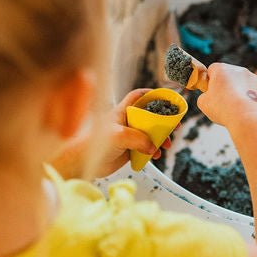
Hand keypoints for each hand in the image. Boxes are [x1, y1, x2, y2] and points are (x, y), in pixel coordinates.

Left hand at [51, 89, 172, 178]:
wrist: (81, 162)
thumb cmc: (93, 144)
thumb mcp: (119, 136)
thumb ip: (139, 139)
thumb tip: (152, 147)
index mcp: (122, 112)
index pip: (138, 97)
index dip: (151, 94)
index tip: (166, 97)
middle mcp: (125, 122)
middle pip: (149, 116)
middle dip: (163, 121)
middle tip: (175, 126)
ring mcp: (127, 136)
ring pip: (149, 133)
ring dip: (160, 139)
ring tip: (165, 146)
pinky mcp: (128, 150)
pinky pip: (145, 148)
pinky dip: (152, 151)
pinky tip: (154, 156)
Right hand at [196, 63, 256, 128]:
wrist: (249, 119)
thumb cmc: (224, 109)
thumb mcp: (203, 103)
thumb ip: (205, 95)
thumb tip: (209, 96)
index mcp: (222, 69)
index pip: (213, 70)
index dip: (210, 82)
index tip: (211, 93)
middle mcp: (239, 70)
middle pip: (230, 77)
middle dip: (226, 87)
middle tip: (223, 103)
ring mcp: (254, 79)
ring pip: (244, 85)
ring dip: (240, 94)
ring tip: (236, 110)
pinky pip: (255, 94)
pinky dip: (252, 102)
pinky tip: (248, 112)